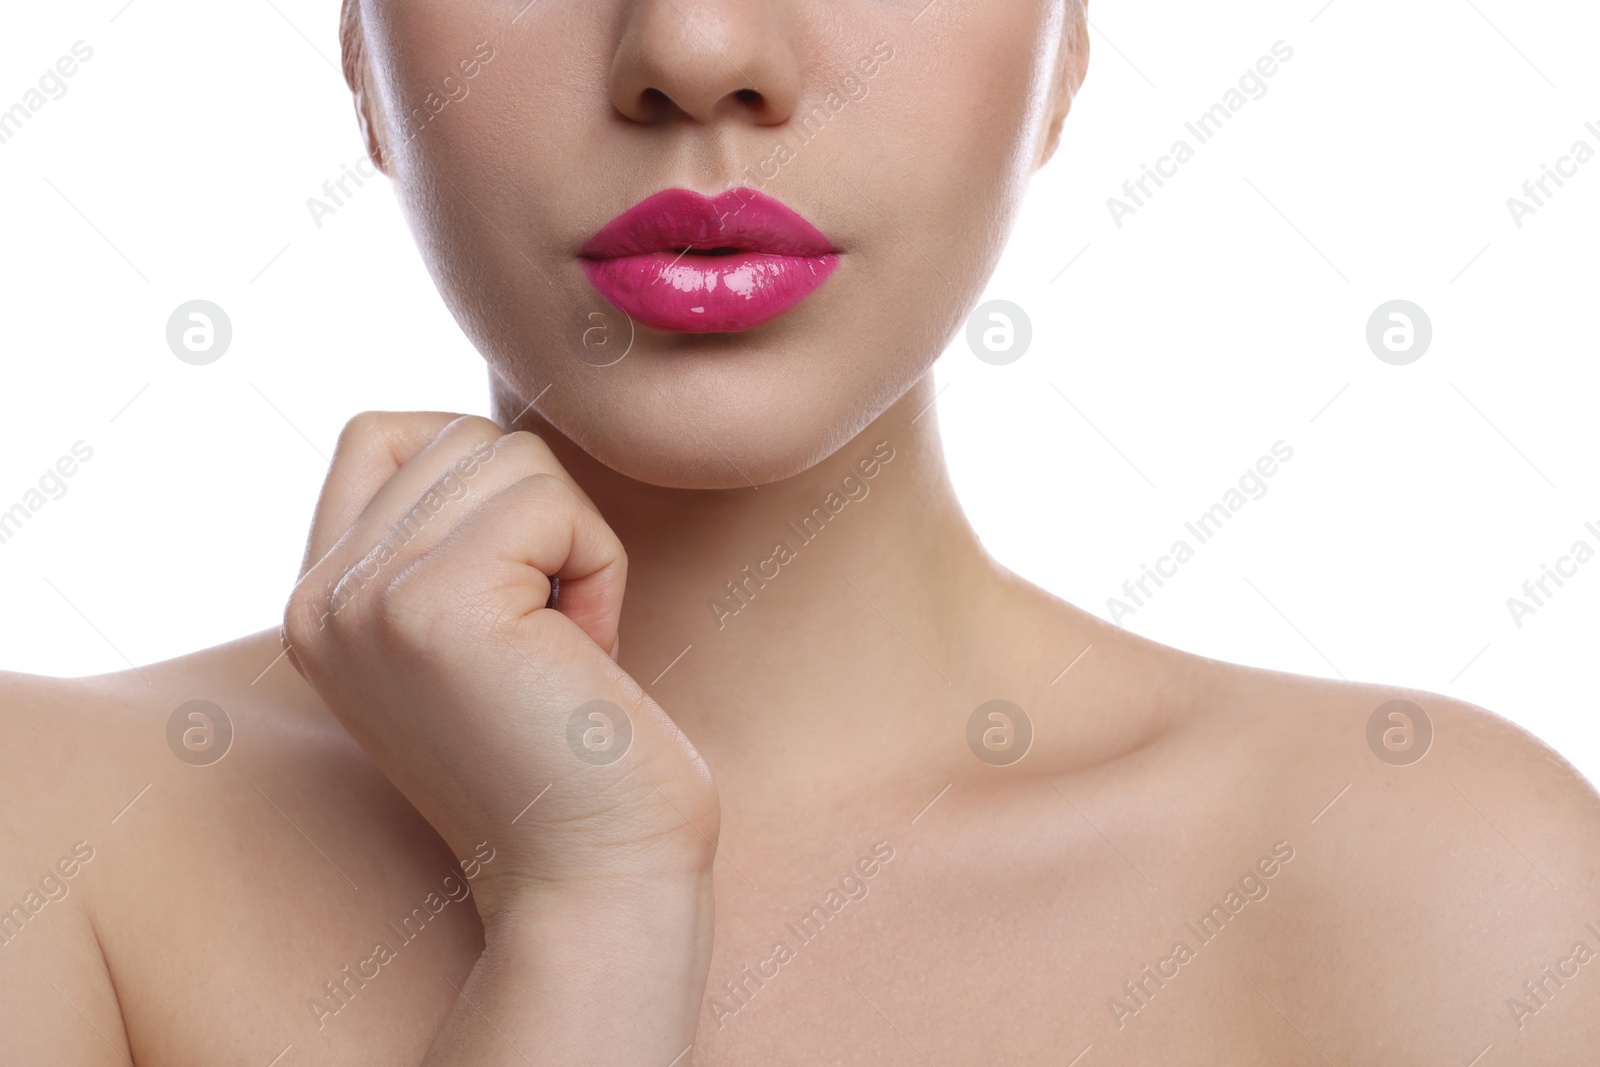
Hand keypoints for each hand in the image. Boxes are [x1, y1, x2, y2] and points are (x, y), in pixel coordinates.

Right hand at [283, 412, 718, 925]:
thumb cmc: (568, 752)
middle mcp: (319, 602)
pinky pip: (551, 502)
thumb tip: (485, 440)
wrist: (595, 878)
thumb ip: (437, 539)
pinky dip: (599, 567)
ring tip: (567, 649)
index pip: (383, 434)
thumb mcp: (472, 632)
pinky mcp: (433, 608)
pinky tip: (588, 654)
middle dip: (543, 520)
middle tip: (555, 639)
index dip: (483, 480)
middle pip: (463, 436)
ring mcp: (365, 602)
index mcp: (318, 606)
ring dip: (576, 543)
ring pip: (510, 457)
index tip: (521, 593)